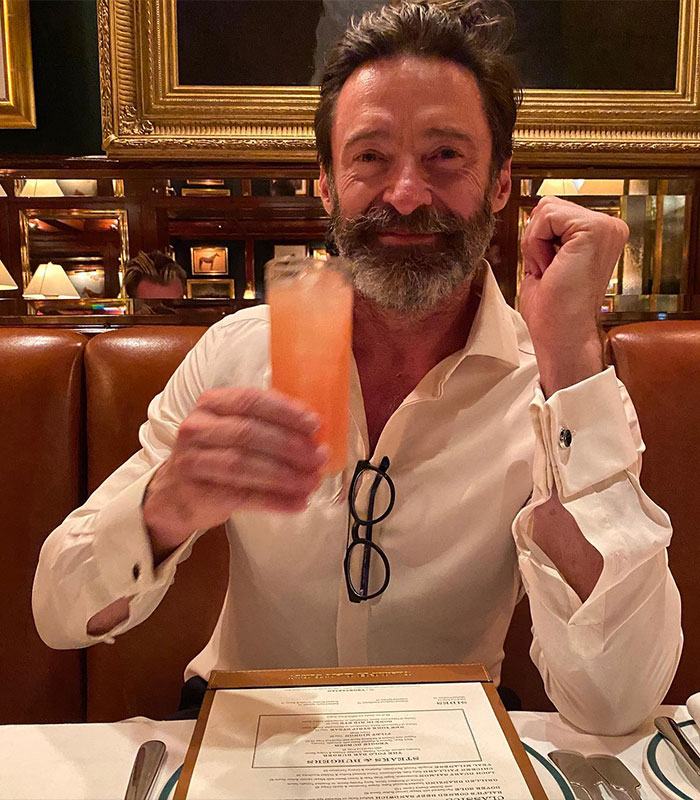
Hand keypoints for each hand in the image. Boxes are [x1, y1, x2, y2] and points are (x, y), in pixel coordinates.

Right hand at [143, 388, 326, 557]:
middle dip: (290, 445)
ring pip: (244, 465)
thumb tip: (314, 433)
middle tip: (319, 458)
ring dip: (285, 475)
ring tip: (312, 482)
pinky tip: (297, 503)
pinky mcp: (196, 493)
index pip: (250, 401)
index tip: (315, 424)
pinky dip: (274, 500)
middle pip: (248, 433)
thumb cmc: (215, 456)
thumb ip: (266, 425)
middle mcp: (196, 428)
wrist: (173, 494)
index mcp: (211, 404)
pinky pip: (241, 496)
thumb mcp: (231, 430)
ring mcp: (192, 461)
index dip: (285, 411)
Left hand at [518, 196, 628, 394]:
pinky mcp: (596, 229)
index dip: (537, 242)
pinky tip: (553, 268)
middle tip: (550, 273)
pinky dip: (536, 244)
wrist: (562, 336)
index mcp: (600, 234)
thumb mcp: (547, 260)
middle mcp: (609, 227)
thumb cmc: (553, 309)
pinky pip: (546, 216)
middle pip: (547, 206)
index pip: (552, 212)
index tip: (551, 272)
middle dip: (536, 240)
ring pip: (545, 209)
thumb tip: (534, 212)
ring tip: (553, 271)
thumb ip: (546, 234)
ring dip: (535, 244)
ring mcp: (606, 226)